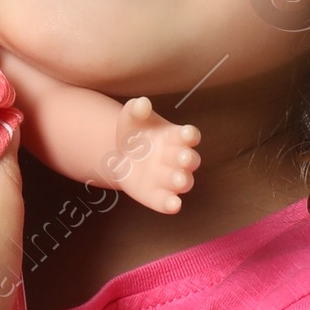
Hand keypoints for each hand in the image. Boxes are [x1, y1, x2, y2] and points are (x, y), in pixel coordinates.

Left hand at [104, 97, 200, 214]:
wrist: (119, 156)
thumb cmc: (133, 133)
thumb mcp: (131, 117)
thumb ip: (137, 109)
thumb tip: (142, 103)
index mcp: (175, 137)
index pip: (189, 135)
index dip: (189, 135)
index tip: (187, 134)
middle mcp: (178, 159)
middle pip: (190, 160)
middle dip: (188, 159)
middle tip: (183, 158)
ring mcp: (170, 179)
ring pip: (184, 182)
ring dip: (183, 181)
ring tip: (178, 181)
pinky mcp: (159, 197)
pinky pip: (169, 202)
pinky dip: (172, 205)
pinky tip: (173, 205)